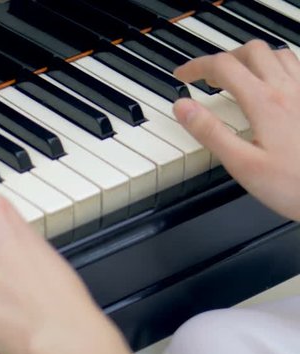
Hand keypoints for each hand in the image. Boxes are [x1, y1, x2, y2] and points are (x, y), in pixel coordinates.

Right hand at [173, 40, 299, 221]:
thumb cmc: (296, 186)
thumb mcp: (242, 164)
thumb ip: (210, 132)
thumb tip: (183, 107)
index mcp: (265, 103)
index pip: (223, 66)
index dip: (196, 66)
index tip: (182, 75)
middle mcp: (289, 90)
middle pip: (252, 52)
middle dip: (224, 58)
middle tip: (208, 77)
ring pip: (278, 55)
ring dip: (252, 59)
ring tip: (237, 76)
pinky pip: (299, 69)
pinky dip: (278, 67)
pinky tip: (273, 86)